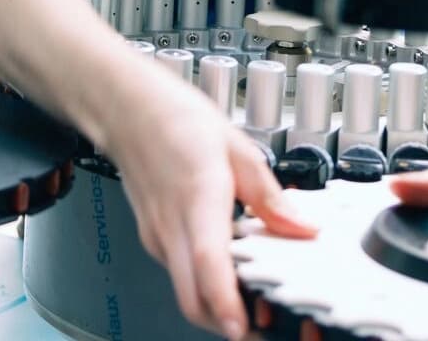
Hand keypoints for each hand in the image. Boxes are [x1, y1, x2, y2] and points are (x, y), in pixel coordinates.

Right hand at [101, 78, 315, 338]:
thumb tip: (302, 227)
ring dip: (218, 307)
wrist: (125, 108)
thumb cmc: (174, 119)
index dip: (227, 303)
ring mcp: (159, 238)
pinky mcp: (155, 238)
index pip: (209, 265)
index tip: (245, 328)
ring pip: (187, 292)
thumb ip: (270, 196)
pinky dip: (206, 285)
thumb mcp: (237, 147)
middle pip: (193, 300)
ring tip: (258, 302)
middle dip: (228, 325)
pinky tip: (232, 270)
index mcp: (197, 200)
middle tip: (267, 328)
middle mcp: (171, 229)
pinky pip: (181, 274)